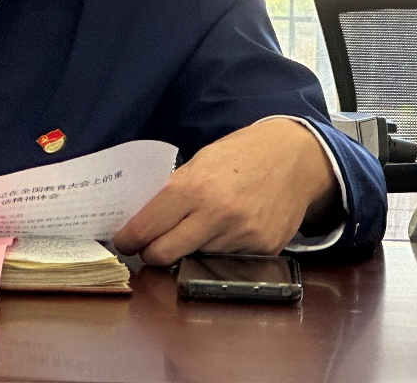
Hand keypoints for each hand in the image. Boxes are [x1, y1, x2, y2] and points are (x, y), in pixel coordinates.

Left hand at [114, 118, 339, 265]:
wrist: (294, 157)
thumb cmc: (241, 155)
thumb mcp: (200, 163)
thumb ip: (174, 192)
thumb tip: (144, 221)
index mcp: (194, 188)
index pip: (147, 227)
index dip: (129, 239)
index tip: (123, 242)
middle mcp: (217, 215)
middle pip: (164, 254)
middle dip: (151, 254)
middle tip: (148, 247)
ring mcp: (242, 236)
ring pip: (196, 259)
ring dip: (189, 251)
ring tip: (197, 229)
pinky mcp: (263, 249)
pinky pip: (227, 260)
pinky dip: (219, 251)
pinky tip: (226, 231)